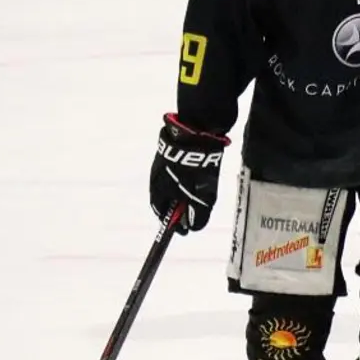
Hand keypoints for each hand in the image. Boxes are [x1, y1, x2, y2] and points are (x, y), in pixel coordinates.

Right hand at [149, 112, 229, 233]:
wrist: (197, 129)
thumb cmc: (195, 166)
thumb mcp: (199, 195)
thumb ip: (196, 213)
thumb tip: (192, 228)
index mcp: (158, 187)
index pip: (160, 211)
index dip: (172, 222)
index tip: (184, 230)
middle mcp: (158, 174)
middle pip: (167, 196)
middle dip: (180, 205)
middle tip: (195, 210)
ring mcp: (167, 159)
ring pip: (176, 180)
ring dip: (186, 189)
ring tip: (201, 192)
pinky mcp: (177, 148)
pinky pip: (183, 167)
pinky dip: (190, 175)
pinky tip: (201, 174)